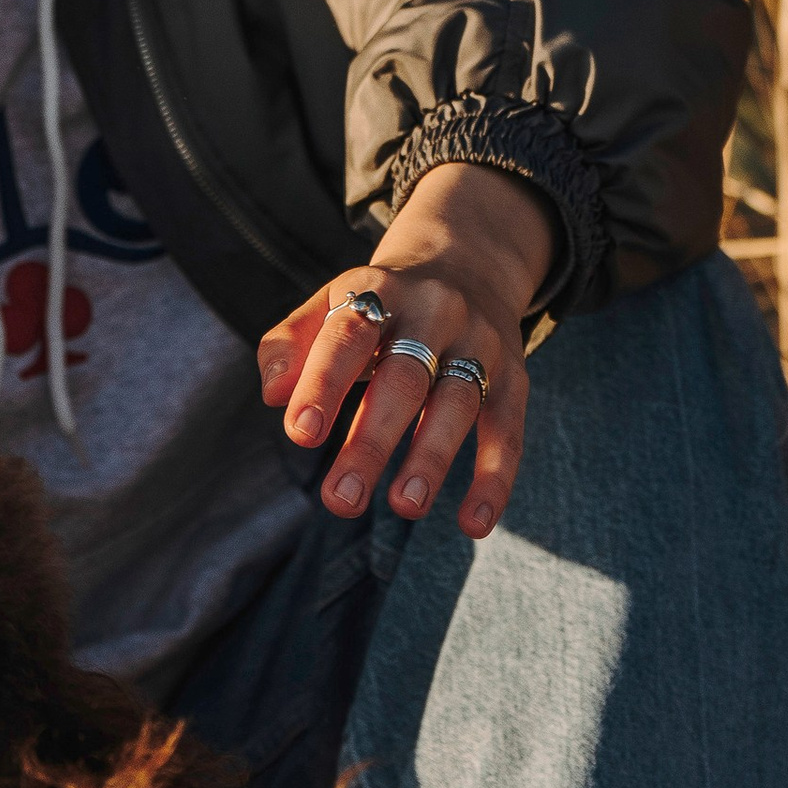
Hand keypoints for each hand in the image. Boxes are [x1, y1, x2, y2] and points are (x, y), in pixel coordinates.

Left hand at [257, 164, 558, 539]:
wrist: (467, 265)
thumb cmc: (377, 308)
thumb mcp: (329, 308)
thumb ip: (289, 347)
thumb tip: (273, 395)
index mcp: (378, 293)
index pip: (348, 336)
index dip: (324, 383)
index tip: (301, 434)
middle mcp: (435, 312)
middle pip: (403, 379)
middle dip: (372, 442)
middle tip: (340, 500)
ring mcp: (479, 344)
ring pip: (458, 402)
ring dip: (431, 458)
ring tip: (405, 507)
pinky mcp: (514, 377)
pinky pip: (508, 429)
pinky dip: (494, 478)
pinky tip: (473, 523)